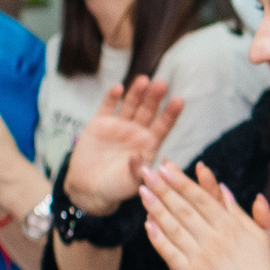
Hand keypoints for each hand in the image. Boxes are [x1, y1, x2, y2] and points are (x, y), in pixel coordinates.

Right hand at [62, 77, 182, 216]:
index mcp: (149, 144)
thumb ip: (137, 170)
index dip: (170, 114)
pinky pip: (107, 107)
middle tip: (162, 84)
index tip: (179, 101)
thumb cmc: (116, 188)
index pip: (163, 126)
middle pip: (148, 111)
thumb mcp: (131, 183)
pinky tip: (118, 88)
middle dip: (155, 98)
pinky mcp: (99, 123)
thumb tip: (138, 156)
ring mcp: (118, 126)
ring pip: (130, 105)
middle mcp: (136, 132)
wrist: (89, 189)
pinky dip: (112, 97)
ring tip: (144, 80)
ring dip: (137, 92)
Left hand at [140, 161, 269, 269]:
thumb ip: (251, 212)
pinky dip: (158, 238)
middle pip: (183, 208)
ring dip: (156, 208)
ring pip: (173, 227)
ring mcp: (201, 257)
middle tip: (146, 171)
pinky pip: (169, 252)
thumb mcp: (267, 238)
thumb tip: (226, 190)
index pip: (201, 198)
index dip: (181, 181)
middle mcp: (215, 239)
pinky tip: (148, 224)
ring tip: (143, 191)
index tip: (166, 167)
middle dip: (163, 188)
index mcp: (232, 226)